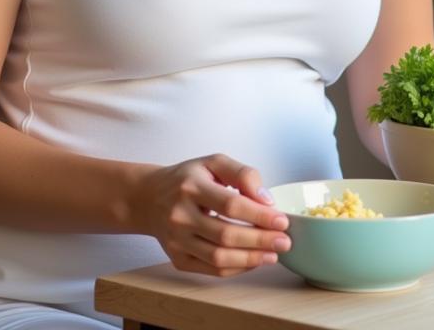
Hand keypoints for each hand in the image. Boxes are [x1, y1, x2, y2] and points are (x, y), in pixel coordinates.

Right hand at [131, 153, 290, 276]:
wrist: (149, 197)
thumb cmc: (187, 178)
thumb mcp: (213, 162)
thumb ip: (242, 174)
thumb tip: (266, 199)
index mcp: (191, 186)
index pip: (230, 205)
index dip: (259, 215)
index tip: (282, 220)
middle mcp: (180, 215)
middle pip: (226, 234)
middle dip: (260, 240)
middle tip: (284, 241)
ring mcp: (176, 241)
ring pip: (218, 257)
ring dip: (251, 259)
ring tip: (273, 255)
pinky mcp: (177, 259)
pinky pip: (211, 269)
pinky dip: (236, 268)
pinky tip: (253, 261)